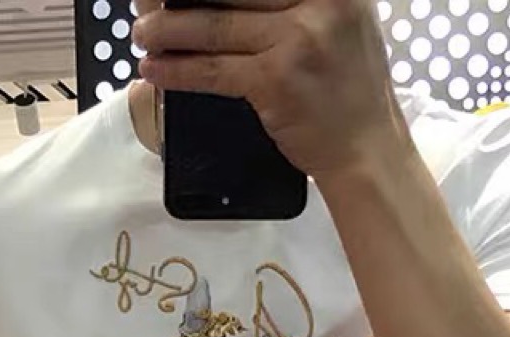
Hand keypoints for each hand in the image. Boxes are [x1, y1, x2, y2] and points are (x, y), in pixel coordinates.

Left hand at [134, 0, 405, 180]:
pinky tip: (155, 70)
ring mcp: (297, 39)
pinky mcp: (277, 80)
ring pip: (214, 26)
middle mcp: (317, 0)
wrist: (367, 148)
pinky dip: (178, 70)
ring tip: (142, 34)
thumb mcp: (336, 19)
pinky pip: (214, 69)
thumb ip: (293, 0)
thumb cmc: (347, 87)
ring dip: (167, 30)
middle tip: (145, 0)